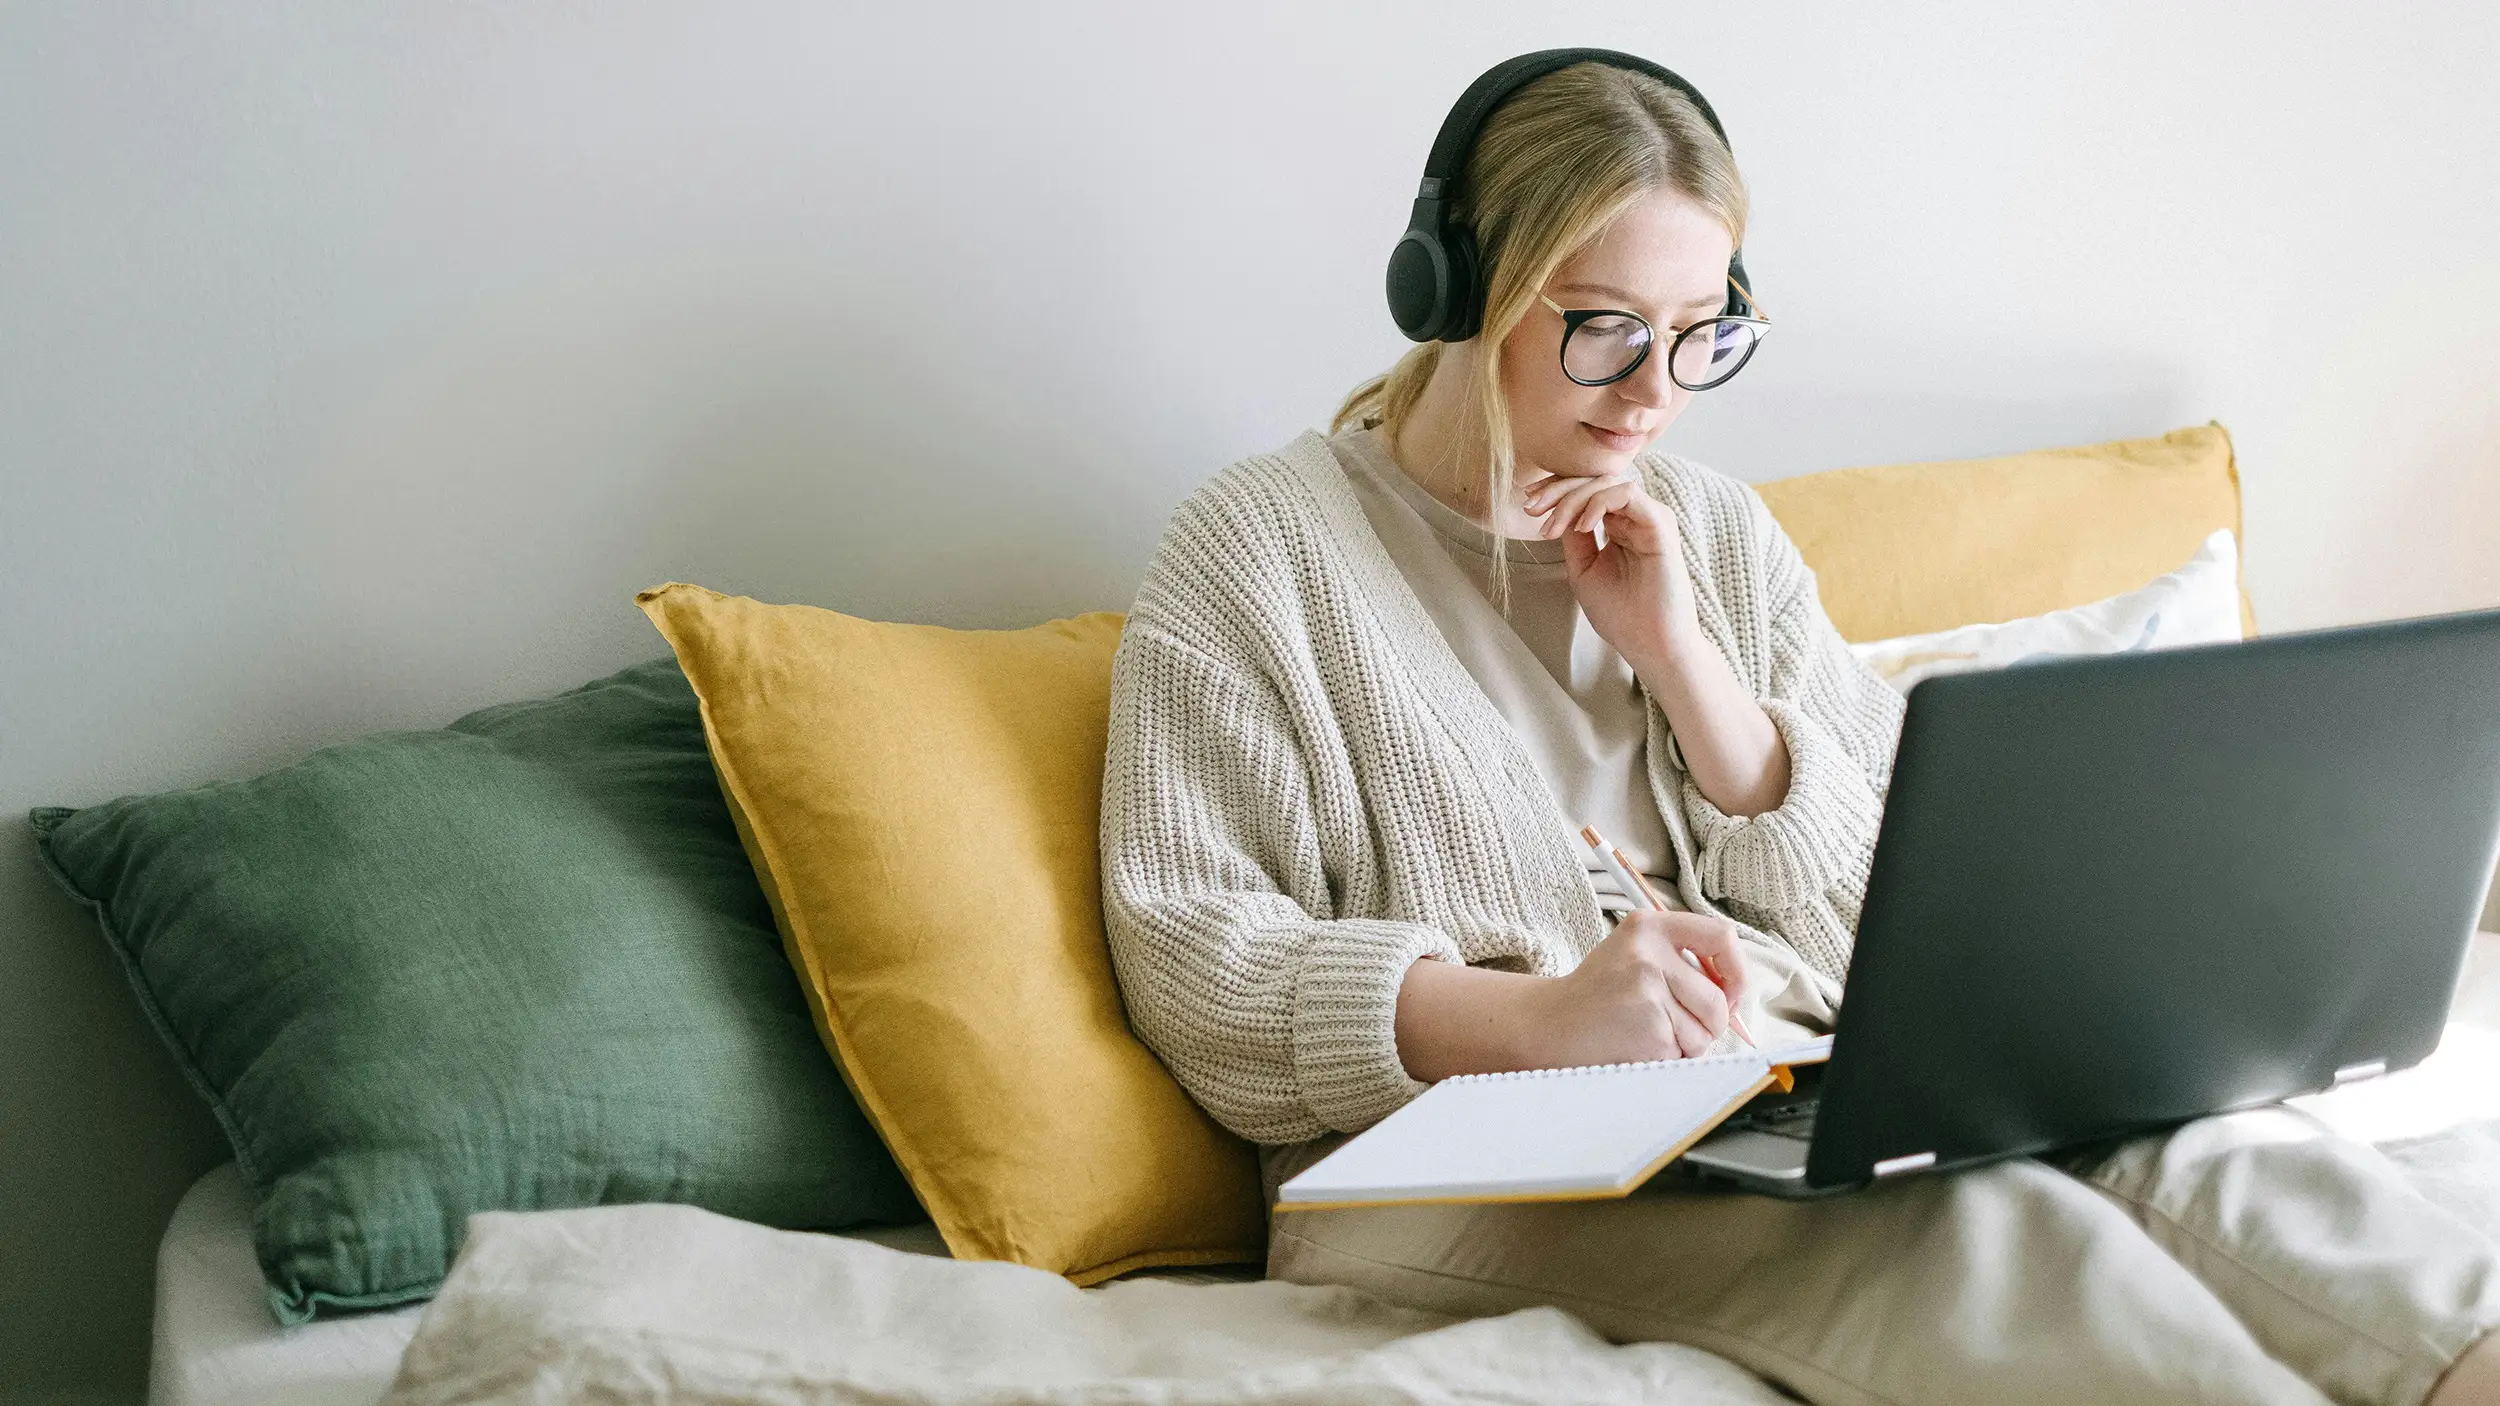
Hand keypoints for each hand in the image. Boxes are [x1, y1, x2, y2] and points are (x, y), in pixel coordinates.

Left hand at [1520, 469, 1698, 671]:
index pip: (1588, 491)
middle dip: (1557, 489)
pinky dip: (1598, 503)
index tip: (1528, 505)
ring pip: (1607, 482)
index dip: (1556, 491)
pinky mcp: (1661, 524)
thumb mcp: (1583, 569)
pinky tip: (1582, 527)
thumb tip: (1556, 508)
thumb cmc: (1621, 615)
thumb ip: (1574, 537)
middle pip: (1595, 480)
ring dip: (1572, 498)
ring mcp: (1650, 518)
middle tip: (1531, 508)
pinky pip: (1627, 494)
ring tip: (1552, 526)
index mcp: (1620, 526)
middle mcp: (1636, 517)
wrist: (1650, 644)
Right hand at [1523, 910, 1751, 1064]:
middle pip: (1718, 999)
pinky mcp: (1649, 1030)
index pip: (1721, 936)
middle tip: (1676, 1025)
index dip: (1736, 969)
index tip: (1729, 990)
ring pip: (1706, 1032)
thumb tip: (1736, 993)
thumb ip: (1682, 960)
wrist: (1550, 1025)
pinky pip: (1685, 1053)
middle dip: (1710, 1023)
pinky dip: (1669, 1058)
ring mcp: (1648, 993)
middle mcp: (1649, 955)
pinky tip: (1639, 1045)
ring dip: (1688, 1044)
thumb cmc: (1598, 993)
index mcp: (1649, 927)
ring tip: (1650, 1033)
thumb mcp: (1634, 954)